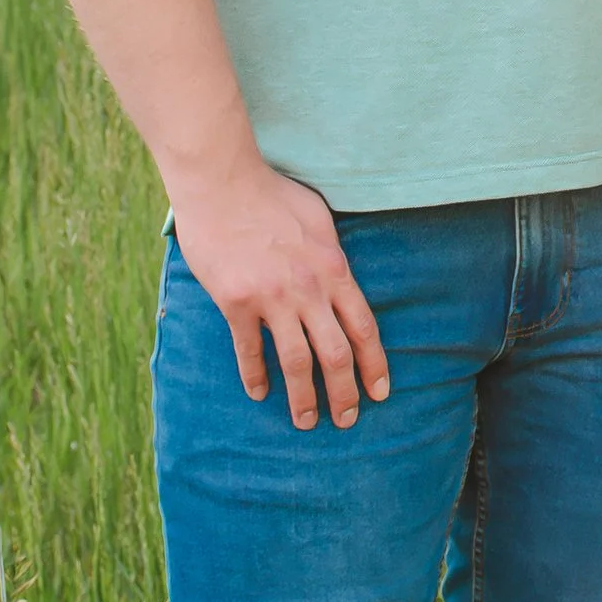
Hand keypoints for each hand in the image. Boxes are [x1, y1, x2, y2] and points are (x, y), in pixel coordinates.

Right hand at [168, 160, 389, 429]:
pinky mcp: (236, 301)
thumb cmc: (271, 193)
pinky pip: (249, 349)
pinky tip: (259, 392)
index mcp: (333, 269)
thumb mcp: (319, 218)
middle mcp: (308, 289)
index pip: (364, 328)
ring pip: (296, 362)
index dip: (375, 365)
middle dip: (345, 394)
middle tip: (347, 420)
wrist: (222, 180)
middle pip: (336, 355)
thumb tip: (342, 276)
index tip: (380, 392)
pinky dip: (255, 375)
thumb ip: (331, 253)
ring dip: (303, 398)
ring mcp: (272, 297)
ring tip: (307, 421)